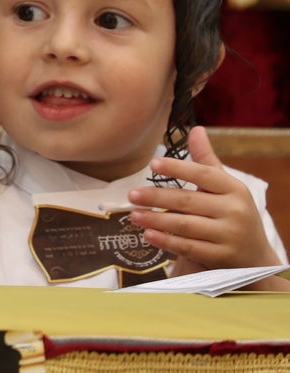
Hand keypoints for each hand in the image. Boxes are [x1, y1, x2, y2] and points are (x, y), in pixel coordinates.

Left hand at [128, 127, 288, 289]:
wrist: (254, 256)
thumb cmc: (232, 212)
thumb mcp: (225, 186)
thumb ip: (206, 160)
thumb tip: (196, 129)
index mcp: (235, 188)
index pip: (203, 174)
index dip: (177, 168)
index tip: (152, 164)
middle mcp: (235, 211)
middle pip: (188, 201)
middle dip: (156, 197)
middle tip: (131, 194)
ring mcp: (229, 235)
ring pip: (185, 225)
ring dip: (155, 219)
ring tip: (133, 214)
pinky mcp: (221, 257)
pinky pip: (189, 247)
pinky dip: (167, 241)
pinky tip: (148, 234)